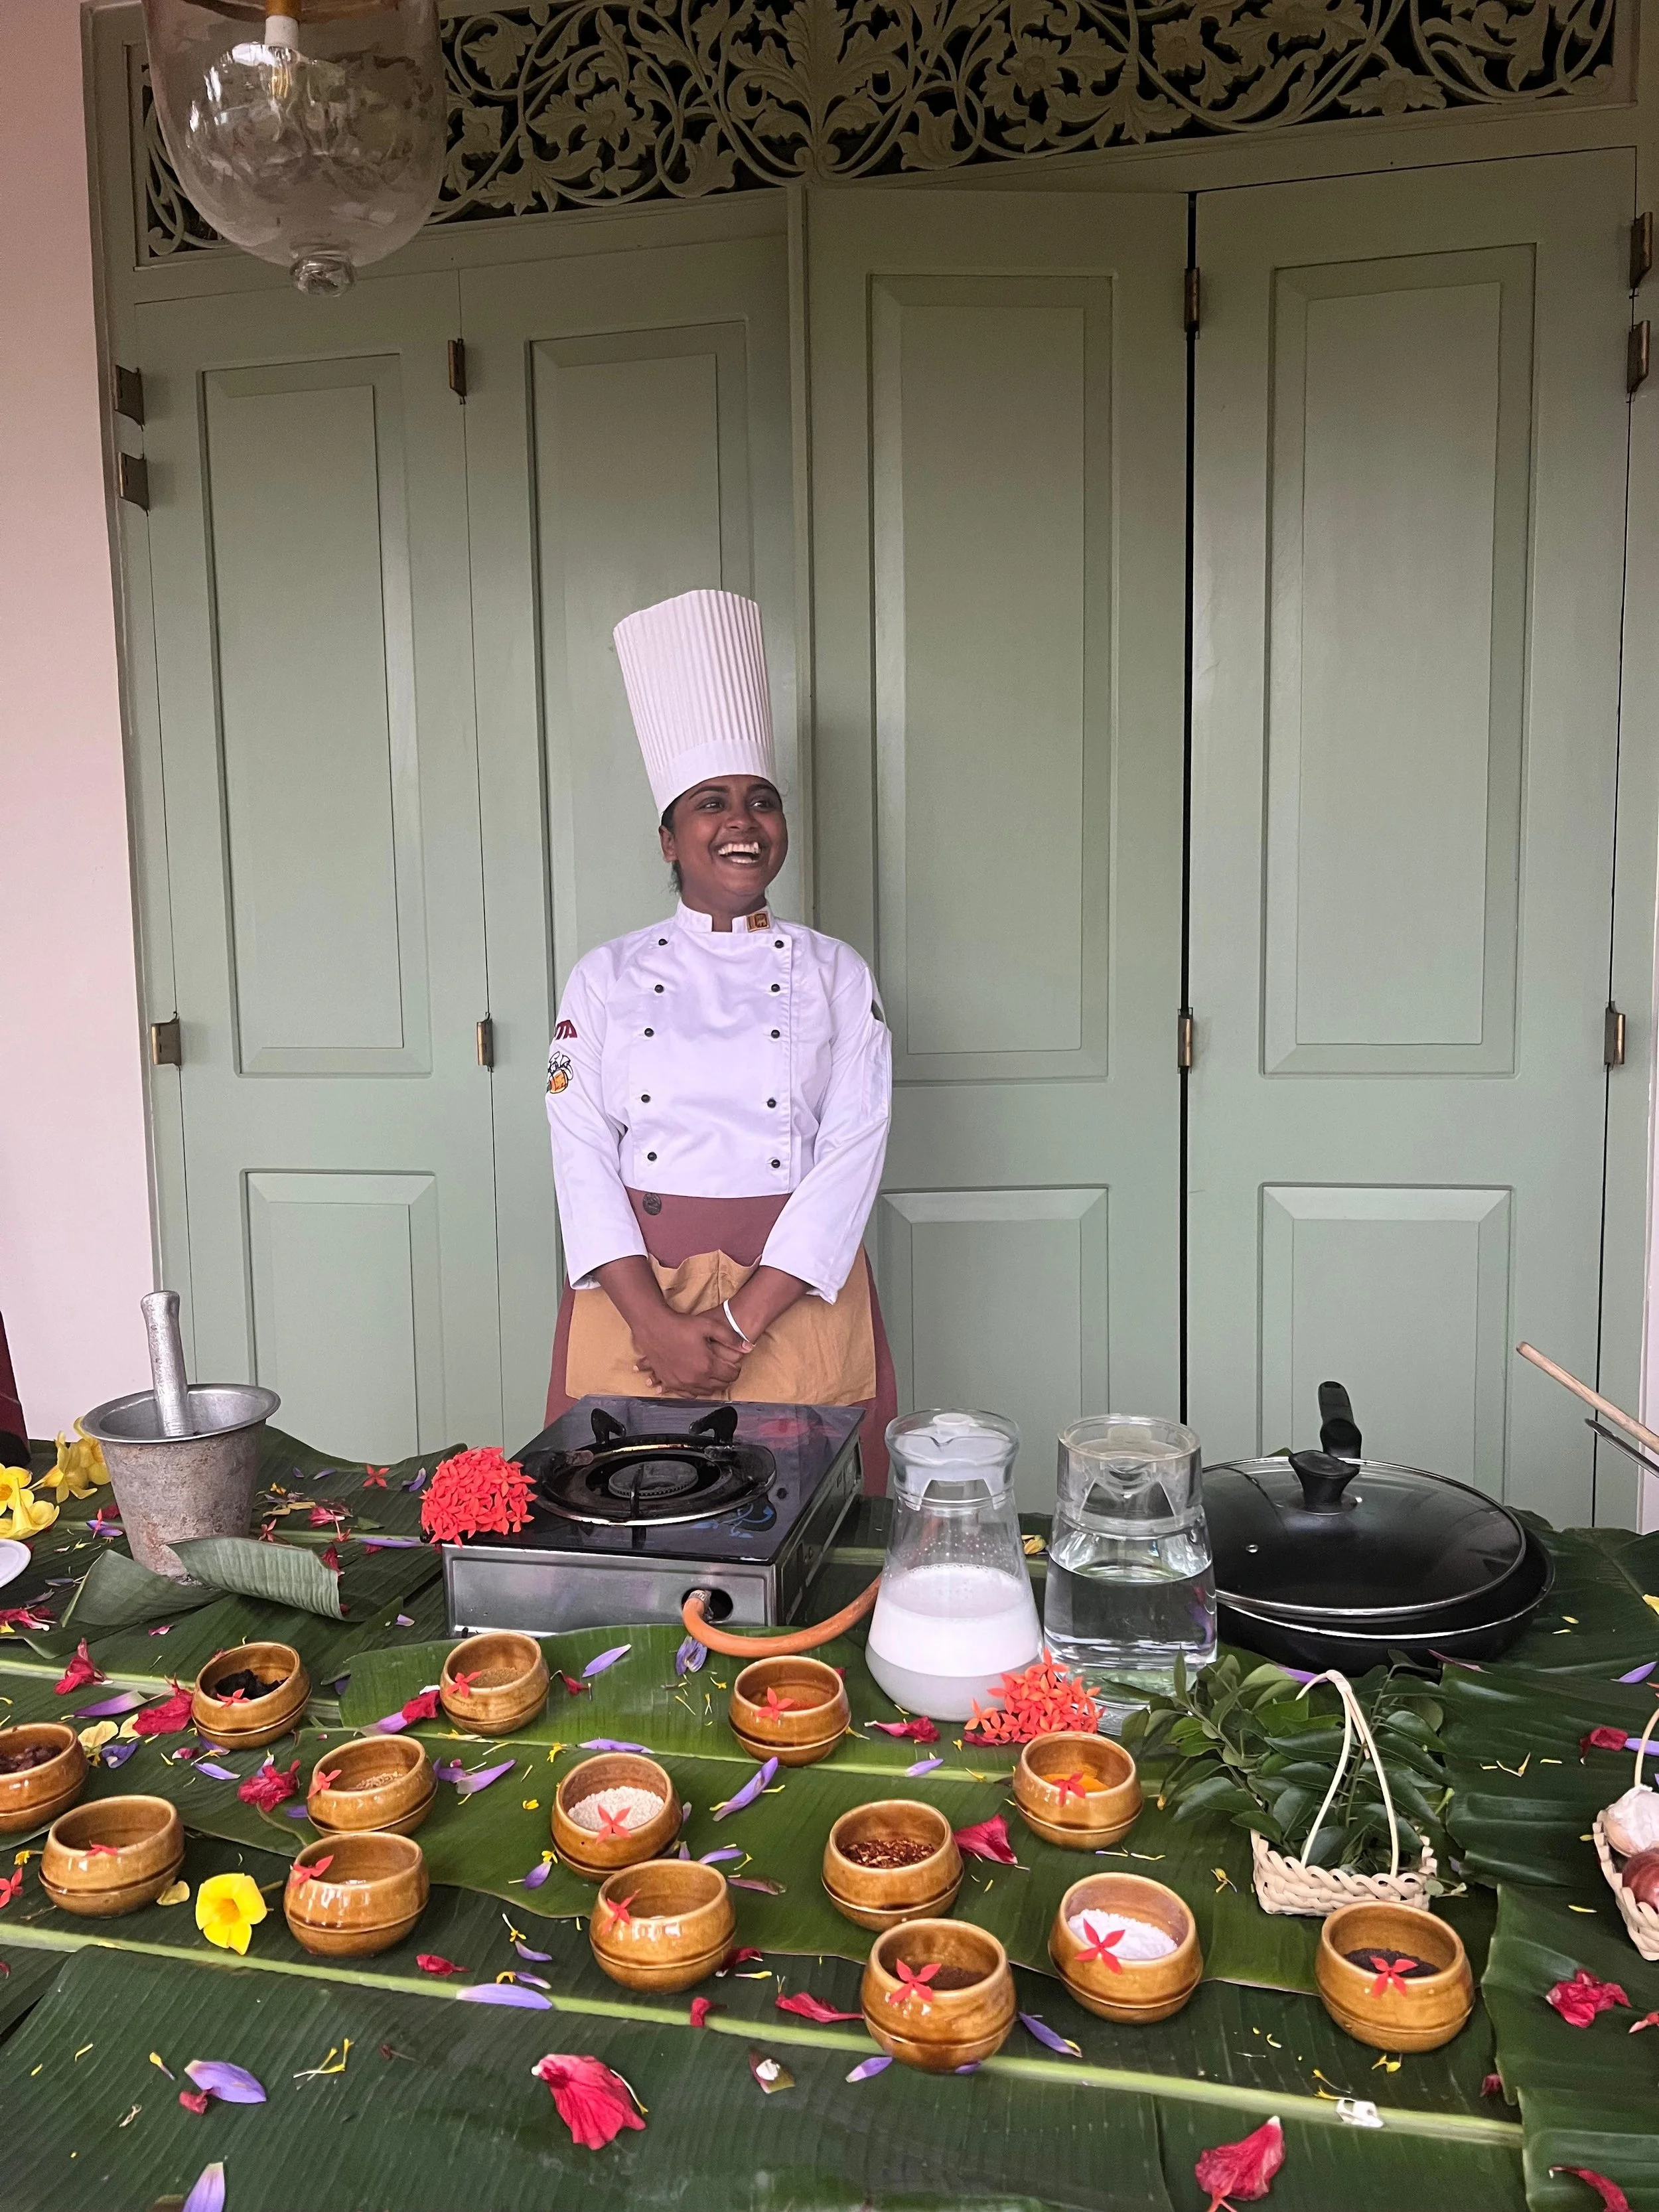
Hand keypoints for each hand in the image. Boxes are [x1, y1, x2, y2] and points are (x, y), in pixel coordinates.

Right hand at [632, 1308, 746, 1398]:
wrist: (654, 1327)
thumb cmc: (681, 1325)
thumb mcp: (709, 1326)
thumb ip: (730, 1338)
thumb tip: (748, 1348)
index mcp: (707, 1365)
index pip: (731, 1375)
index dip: (736, 1368)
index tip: (733, 1362)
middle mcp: (695, 1379)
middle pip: (719, 1386)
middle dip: (726, 1377)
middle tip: (725, 1368)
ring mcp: (682, 1383)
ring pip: (705, 1392)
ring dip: (712, 1385)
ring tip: (712, 1373)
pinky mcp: (670, 1383)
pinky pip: (688, 1394)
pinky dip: (695, 1390)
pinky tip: (697, 1381)